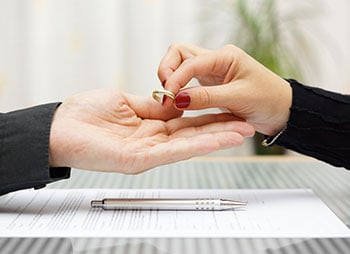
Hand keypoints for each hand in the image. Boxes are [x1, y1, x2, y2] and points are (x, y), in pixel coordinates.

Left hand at [49, 89, 253, 172]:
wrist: (58, 128)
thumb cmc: (84, 114)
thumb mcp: (124, 101)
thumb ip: (152, 105)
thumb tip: (173, 102)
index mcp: (149, 126)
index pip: (186, 122)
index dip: (208, 117)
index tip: (228, 111)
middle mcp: (152, 141)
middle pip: (193, 134)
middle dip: (221, 129)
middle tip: (246, 125)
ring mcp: (148, 152)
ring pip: (190, 144)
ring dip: (217, 138)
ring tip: (242, 132)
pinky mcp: (141, 159)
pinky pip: (175, 151)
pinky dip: (199, 144)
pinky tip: (219, 139)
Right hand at [158, 44, 291, 135]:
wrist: (282, 111)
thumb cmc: (269, 100)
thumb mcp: (238, 98)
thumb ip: (206, 97)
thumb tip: (177, 98)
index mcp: (225, 57)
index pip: (189, 61)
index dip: (175, 78)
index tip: (168, 96)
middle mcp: (216, 60)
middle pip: (180, 53)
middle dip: (167, 70)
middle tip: (164, 92)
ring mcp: (212, 72)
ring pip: (181, 66)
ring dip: (171, 79)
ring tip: (169, 98)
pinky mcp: (210, 84)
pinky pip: (188, 81)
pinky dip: (179, 88)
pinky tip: (178, 100)